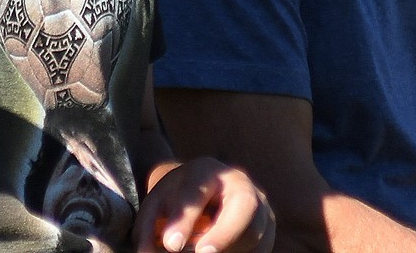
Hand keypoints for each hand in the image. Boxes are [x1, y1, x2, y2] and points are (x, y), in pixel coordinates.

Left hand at [136, 157, 273, 252]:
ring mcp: (259, 205)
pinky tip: (221, 251)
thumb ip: (148, 227)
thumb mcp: (157, 206)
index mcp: (206, 171)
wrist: (206, 194)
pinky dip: (238, 252)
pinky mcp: (268, 228)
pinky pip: (260, 247)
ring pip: (256, 232)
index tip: (171, 245)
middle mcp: (239, 183)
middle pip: (244, 205)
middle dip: (226, 233)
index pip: (197, 191)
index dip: (185, 219)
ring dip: (230, 247)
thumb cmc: (179, 200)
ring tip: (203, 251)